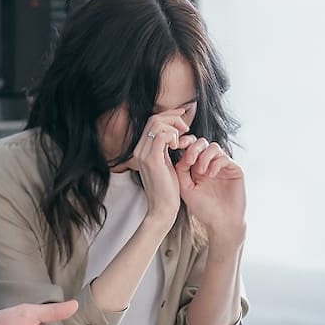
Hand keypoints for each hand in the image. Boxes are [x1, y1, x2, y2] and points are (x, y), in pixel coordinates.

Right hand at [129, 110, 192, 225]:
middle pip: (154, 119)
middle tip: (186, 128)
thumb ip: (165, 149)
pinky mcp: (152, 159)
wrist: (162, 208)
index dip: (168, 116)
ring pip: (157, 124)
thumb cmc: (167, 189)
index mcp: (141, 150)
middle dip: (173, 118)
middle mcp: (139, 149)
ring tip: (183, 139)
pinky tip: (179, 146)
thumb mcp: (165, 164)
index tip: (182, 121)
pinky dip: (173, 136)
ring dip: (174, 127)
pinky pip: (162, 136)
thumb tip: (174, 135)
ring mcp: (143, 154)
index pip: (152, 122)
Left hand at [174, 137, 245, 241]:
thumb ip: (181, 170)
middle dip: (194, 148)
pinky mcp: (235, 170)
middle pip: (202, 142)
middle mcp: (210, 164)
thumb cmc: (203, 208)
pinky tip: (210, 175)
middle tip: (189, 160)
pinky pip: (224, 158)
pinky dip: (215, 164)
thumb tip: (179, 153)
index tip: (175, 147)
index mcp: (196, 166)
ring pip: (214, 147)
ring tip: (200, 172)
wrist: (221, 222)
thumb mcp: (186, 188)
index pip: (190, 147)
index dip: (183, 143)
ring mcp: (223, 166)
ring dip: (204, 156)